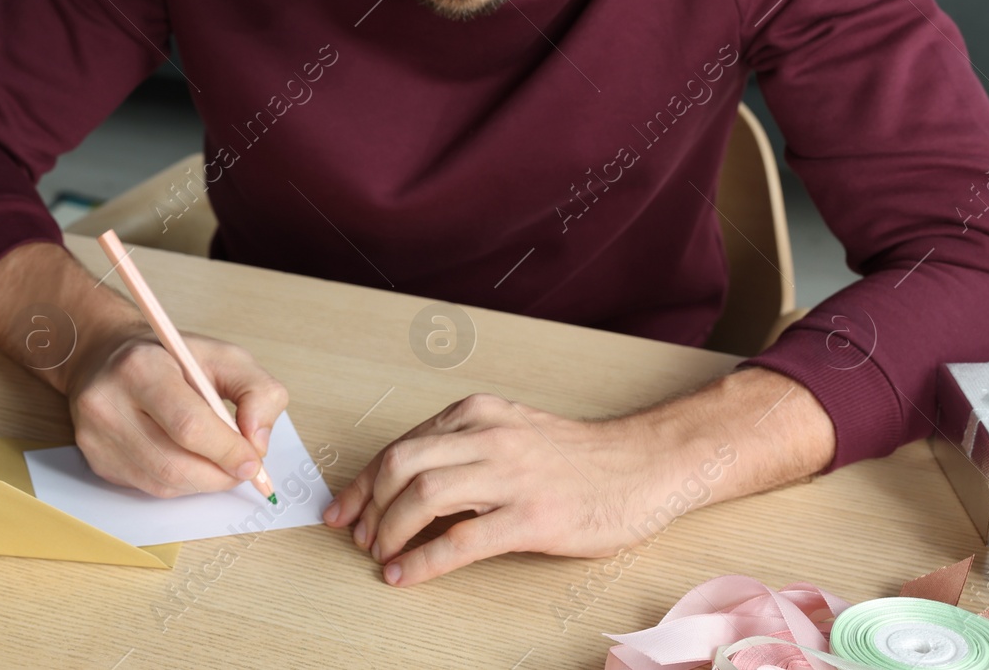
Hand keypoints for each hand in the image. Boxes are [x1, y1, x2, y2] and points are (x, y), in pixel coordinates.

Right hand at [0, 242, 290, 498]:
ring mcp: (96, 437)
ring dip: (203, 482)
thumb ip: (257, 391)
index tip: (254, 461)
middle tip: (244, 468)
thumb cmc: (170, 358)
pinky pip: (150, 489)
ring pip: (163, 484)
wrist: (108, 356)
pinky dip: (181, 483)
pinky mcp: (97, 462)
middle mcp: (108, 404)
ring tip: (219, 462)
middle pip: (174, 463)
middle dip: (219, 473)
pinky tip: (188, 460)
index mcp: (141, 367)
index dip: (227, 450)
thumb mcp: (224, 356)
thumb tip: (258, 443)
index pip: (188, 424)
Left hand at [324, 370, 833, 587]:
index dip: (364, 481)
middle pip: (400, 464)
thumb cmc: (575, 455)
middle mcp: (487, 436)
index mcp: (476, 413)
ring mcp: (509, 476)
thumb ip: (462, 445)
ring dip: (389, 531)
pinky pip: (460, 540)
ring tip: (380, 555)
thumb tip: (405, 481)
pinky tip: (405, 575)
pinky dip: (422, 560)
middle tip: (356, 535)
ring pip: (423, 496)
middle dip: (367, 504)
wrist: (643, 465)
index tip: (345, 508)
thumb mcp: (509, 429)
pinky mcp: (530, 517)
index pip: (400, 444)